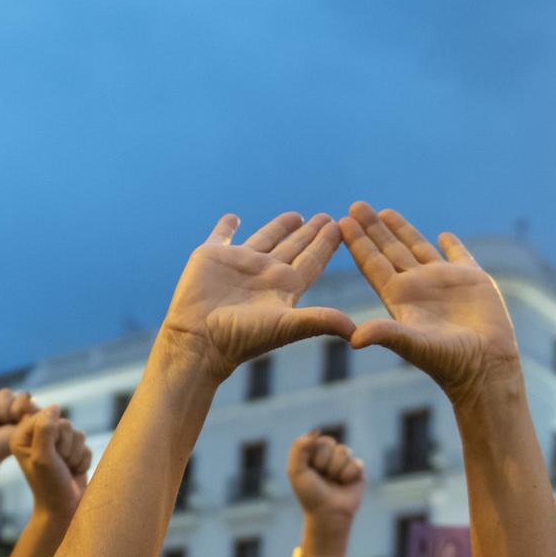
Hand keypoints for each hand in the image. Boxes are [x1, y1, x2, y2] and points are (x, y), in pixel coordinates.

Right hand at [0, 388, 36, 484]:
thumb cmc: (0, 449)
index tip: (14, 421)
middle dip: (2, 410)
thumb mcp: (21, 433)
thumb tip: (53, 407)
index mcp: (17, 411)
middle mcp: (2, 405)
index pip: (22, 396)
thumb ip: (35, 419)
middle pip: (5, 393)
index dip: (17, 407)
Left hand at [10, 405, 90, 522]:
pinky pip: (85, 444)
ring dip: (75, 454)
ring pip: (77, 432)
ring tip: (65, 469)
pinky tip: (73, 471)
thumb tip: (54, 407)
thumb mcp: (43, 457)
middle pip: (63, 423)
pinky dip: (82, 460)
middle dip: (65, 445)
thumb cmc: (49, 485)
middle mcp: (37, 437)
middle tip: (58, 464)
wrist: (64, 508)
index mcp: (22, 436)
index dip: (52, 434)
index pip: (44, 416)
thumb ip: (45, 430)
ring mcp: (55, 444)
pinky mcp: (71, 451)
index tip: (47, 453)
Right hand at [159, 212, 352, 380]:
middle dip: (311, 233)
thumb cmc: (242, 338)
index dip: (327, 245)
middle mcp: (264, 274)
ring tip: (297, 215)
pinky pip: (221, 235)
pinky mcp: (211, 256)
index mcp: (284, 287)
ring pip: (264, 238)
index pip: (313, 261)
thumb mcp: (287, 327)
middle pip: (294, 248)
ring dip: (279, 227)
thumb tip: (357, 331)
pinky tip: (233, 218)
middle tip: (327, 217)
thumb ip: (321, 321)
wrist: (198, 341)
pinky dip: (226, 226)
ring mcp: (238, 264)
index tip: (342, 228)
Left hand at [287, 430, 365, 527]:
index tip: (311, 471)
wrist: (327, 514)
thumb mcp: (296, 471)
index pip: (319, 440)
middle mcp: (330, 455)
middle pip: (332, 444)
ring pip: (345, 451)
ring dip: (336, 470)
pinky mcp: (358, 470)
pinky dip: (348, 476)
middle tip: (323, 478)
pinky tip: (345, 484)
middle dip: (325, 463)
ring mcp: (345, 461)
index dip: (315, 457)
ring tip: (333, 482)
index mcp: (314, 453)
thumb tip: (316, 431)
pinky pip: (356, 463)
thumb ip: (299, 447)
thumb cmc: (310, 494)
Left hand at [338, 204, 517, 398]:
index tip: (341, 222)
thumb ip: (386, 335)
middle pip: (389, 251)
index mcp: (399, 297)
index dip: (357, 243)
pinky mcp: (472, 280)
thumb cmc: (448, 360)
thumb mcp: (413, 345)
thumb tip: (353, 339)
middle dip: (372, 229)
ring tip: (384, 212)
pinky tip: (444, 235)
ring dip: (401, 230)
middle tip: (355, 205)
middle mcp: (417, 287)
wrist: (485, 366)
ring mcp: (443, 282)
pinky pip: (459, 256)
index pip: (372, 264)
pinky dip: (452, 245)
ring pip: (417, 248)